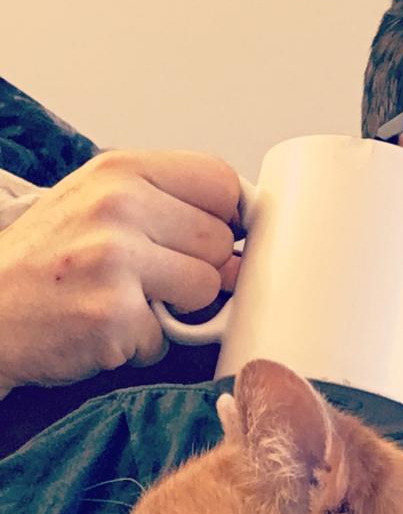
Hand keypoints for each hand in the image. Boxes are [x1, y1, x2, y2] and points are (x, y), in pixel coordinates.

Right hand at [0, 149, 240, 394]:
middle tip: (151, 277)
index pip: (220, 180)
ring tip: (129, 301)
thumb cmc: (48, 260)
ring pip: (207, 288)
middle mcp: (117, 207)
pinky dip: (146, 343)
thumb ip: (167, 204)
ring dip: (178, 308)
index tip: (211, 235)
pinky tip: (107, 328)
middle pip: (221, 240)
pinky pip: (171, 336)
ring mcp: (114, 260)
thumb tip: (243, 229)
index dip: (227, 215)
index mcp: (119, 171)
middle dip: (198, 267)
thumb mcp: (99, 203)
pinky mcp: (112, 315)